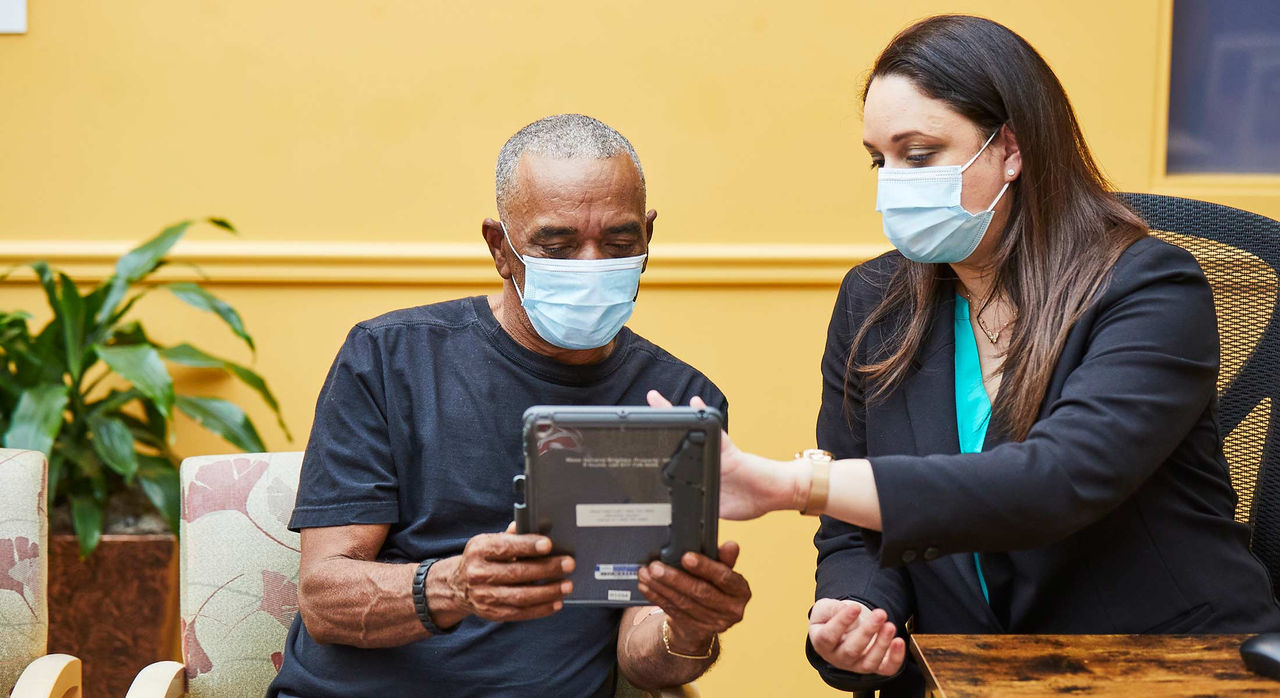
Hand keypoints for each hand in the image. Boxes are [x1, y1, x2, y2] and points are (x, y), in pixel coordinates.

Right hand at [442, 523, 573, 622]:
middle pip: (517, 572)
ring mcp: (484, 596)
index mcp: (479, 550)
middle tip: (568, 564)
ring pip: (521, 596)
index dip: (528, 546)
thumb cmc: (482, 559)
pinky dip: (541, 608)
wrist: (457, 585)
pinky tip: (556, 601)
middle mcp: (478, 573)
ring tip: (567, 585)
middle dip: (546, 569)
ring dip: (548, 591)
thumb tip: (533, 524)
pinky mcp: (492, 613)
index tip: (548, 545)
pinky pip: (520, 613)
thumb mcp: (489, 542)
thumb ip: (511, 535)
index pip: (505, 547)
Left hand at [635, 541, 750, 654]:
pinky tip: (646, 587)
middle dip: (675, 578)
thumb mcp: (722, 570)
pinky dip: (657, 598)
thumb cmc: (714, 585)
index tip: (686, 556)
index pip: (724, 578)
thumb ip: (724, 558)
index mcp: (741, 591)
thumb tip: (732, 545)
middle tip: (655, 566)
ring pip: (684, 603)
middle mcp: (732, 610)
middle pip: (701, 592)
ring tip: (646, 574)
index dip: (706, 567)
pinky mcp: (697, 630)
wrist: (708, 617)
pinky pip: (674, 612)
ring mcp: (715, 623)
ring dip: (661, 587)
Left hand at [646, 390, 802, 519]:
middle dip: (662, 421)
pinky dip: (706, 416)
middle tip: (645, 405)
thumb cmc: (749, 500)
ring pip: (693, 430)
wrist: (774, 494)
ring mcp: (717, 453)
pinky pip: (716, 434)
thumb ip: (698, 505)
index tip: (639, 440)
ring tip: (655, 398)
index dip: (658, 448)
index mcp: (699, 473)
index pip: (674, 458)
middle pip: (679, 437)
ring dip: (675, 414)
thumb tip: (678, 517)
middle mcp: (706, 459)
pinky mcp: (730, 452)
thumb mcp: (715, 508)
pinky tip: (695, 402)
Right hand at [808, 598, 904, 675]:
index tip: (855, 608)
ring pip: (869, 662)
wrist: (840, 630)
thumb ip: (832, 608)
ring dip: (882, 644)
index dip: (842, 622)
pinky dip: (895, 658)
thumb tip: (848, 610)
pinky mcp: (874, 667)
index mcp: (822, 643)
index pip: (829, 636)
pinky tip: (899, 642)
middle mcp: (838, 658)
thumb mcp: (824, 609)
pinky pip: (886, 669)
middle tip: (880, 613)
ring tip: (890, 626)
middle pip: (852, 650)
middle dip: (868, 631)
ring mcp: (856, 665)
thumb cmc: (829, 620)